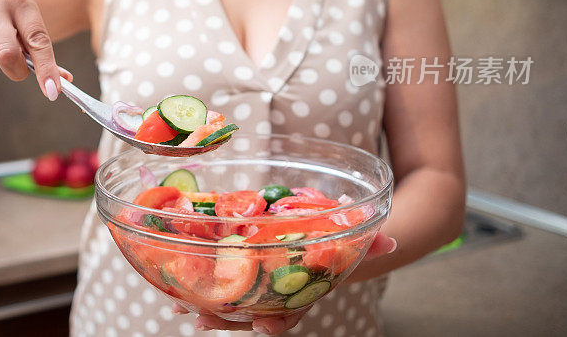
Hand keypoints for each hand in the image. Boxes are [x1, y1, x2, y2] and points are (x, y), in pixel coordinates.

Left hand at [175, 233, 396, 334]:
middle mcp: (277, 294)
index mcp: (301, 292)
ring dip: (206, 304)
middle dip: (227, 319)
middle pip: (250, 314)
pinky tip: (177, 286)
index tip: (265, 327)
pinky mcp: (241, 270)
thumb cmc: (337, 246)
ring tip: (182, 304)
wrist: (327, 243)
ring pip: (230, 303)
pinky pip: (218, 283)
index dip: (276, 323)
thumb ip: (370, 243)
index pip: (290, 314)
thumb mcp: (355, 244)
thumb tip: (389, 239)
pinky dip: (198, 286)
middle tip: (204, 319)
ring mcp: (257, 285)